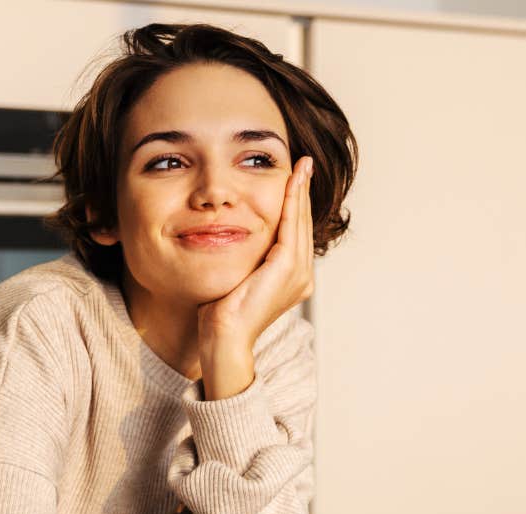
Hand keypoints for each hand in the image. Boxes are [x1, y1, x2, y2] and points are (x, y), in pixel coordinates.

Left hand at [198, 156, 315, 399]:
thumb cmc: (222, 314)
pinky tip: (290, 183)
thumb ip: (247, 259)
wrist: (223, 337)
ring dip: (300, 191)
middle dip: (303, 192)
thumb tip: (232, 238)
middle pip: (303, 224)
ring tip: (300, 167)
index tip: (295, 178)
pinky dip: (292, 202)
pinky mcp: (287, 268)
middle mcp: (301, 276)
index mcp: (292, 279)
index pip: (296, 233)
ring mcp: (297, 273)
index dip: (296, 204)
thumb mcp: (238, 278)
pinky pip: (291, 226)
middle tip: (303, 164)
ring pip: (300, 222)